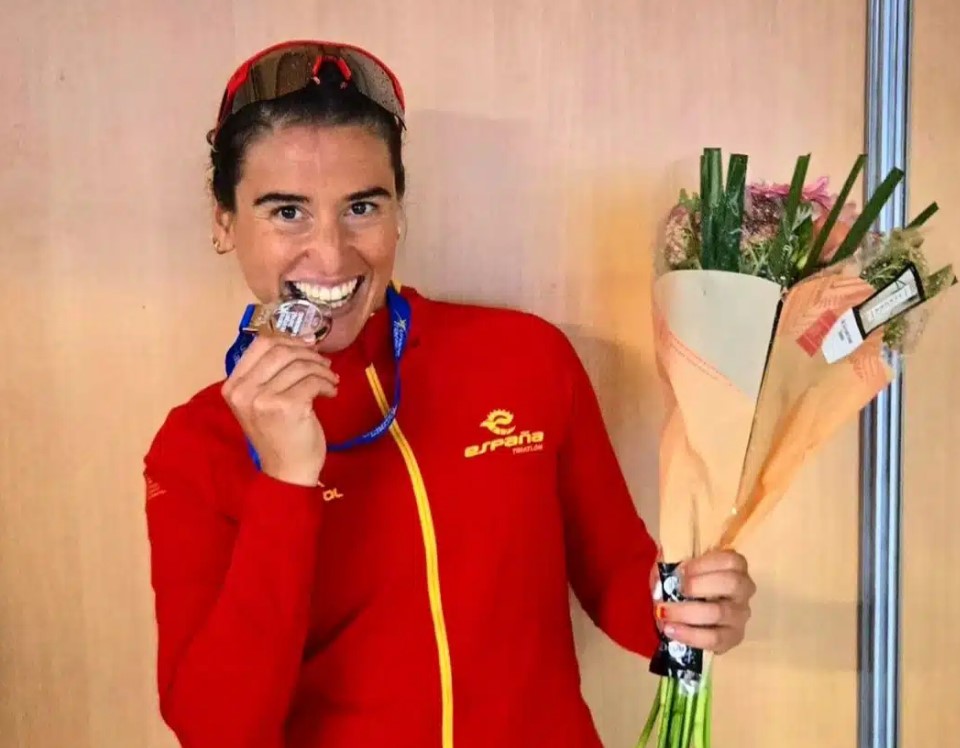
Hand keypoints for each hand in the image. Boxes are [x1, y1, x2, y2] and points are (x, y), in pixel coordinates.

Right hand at [221, 335, 338, 486]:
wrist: (287, 471)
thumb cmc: (278, 435)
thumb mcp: (261, 402)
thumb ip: (269, 373)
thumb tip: (301, 340)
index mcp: (233, 386)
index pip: (260, 344)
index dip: (288, 339)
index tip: (307, 345)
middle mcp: (244, 391)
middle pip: (281, 351)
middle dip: (308, 353)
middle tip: (324, 363)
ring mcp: (263, 399)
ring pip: (300, 365)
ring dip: (322, 369)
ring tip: (330, 378)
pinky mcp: (287, 407)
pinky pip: (313, 381)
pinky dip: (327, 383)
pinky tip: (331, 392)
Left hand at [654, 549, 755, 654]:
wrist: (689, 615)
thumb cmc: (687, 585)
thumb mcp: (678, 570)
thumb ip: (669, 569)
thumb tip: (660, 582)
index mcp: (735, 567)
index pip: (730, 561)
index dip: (704, 564)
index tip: (680, 570)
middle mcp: (744, 590)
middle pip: (732, 583)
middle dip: (699, 585)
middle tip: (677, 590)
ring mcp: (740, 615)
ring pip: (719, 613)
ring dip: (686, 612)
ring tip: (663, 613)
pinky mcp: (733, 638)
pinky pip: (714, 639)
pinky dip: (689, 635)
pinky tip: (671, 630)